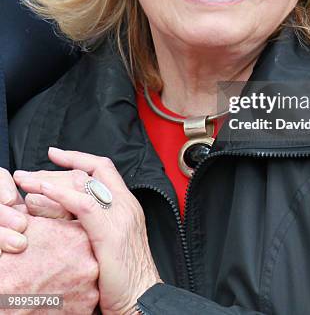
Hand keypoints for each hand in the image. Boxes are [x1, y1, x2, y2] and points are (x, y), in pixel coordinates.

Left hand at [14, 148, 161, 314]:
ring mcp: (119, 215)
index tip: (55, 154)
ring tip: (26, 179)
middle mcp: (125, 204)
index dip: (78, 158)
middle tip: (28, 173)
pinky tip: (42, 191)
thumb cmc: (124, 278)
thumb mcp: (110, 243)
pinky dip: (60, 194)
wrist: (141, 297)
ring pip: (83, 183)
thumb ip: (95, 223)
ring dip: (50, 179)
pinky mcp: (109, 231)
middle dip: (56, 169)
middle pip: (90, 171)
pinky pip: (82, 204)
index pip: (102, 168)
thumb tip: (67, 216)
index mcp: (127, 204)